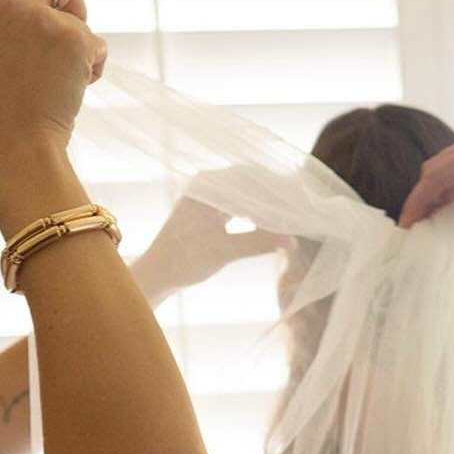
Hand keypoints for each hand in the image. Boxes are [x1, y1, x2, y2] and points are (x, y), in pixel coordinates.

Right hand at [0, 0, 107, 155]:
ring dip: (79, 49)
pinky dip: (94, 68)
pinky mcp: (75, 38)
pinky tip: (73, 89)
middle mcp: (16, 3)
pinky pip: (99, 46)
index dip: (42, 3)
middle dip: (72, 5)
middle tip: (72, 39)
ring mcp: (46, 19)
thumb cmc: (2, 107)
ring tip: (59, 82)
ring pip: (81, 22)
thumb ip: (7, 24)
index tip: (46, 25)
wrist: (17, 138)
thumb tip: (31, 8)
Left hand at [131, 197, 290, 305]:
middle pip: (248, 184)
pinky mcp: (207, 213)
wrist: (157, 275)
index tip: (295, 200)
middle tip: (296, 209)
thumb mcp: (224, 251)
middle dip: (272, 197)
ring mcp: (206, 199)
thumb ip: (258, 242)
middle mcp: (205, 187)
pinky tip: (267, 224)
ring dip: (263, 206)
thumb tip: (293, 240)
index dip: (274, 188)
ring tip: (286, 218)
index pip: (249, 177)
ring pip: (243, 195)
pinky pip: (236, 206)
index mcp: (206, 187)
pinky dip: (253, 214)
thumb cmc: (183, 261)